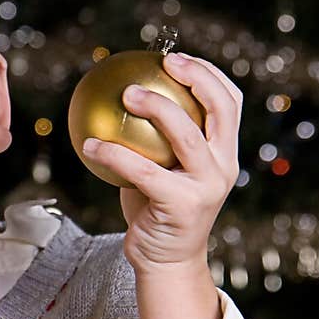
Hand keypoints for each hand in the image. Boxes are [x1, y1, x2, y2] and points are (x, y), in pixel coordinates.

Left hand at [82, 51, 241, 274]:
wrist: (165, 261)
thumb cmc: (156, 209)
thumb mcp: (163, 169)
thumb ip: (156, 139)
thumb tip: (119, 95)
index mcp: (224, 153)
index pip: (230, 102)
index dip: (209, 72)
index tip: (175, 57)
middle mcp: (223, 166)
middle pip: (220, 109)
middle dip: (195, 78)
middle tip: (160, 64)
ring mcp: (206, 187)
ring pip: (185, 135)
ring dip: (156, 108)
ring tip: (126, 93)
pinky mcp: (182, 205)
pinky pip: (143, 171)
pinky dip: (113, 154)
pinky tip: (89, 144)